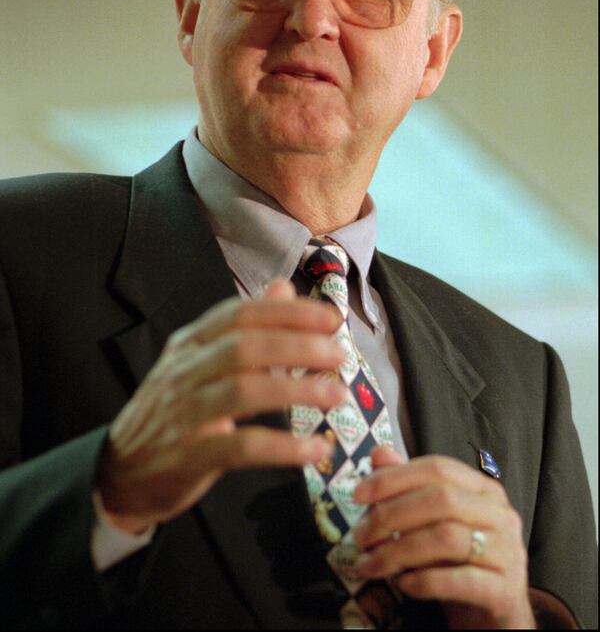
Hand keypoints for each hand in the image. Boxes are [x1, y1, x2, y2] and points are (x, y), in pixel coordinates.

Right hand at [96, 280, 346, 533]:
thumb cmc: (173, 410)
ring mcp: (184, 413)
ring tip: (337, 395)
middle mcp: (184, 371)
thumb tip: (283, 286)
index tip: (331, 317)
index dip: (288, 312)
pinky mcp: (189, 456)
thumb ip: (243, 325)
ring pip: (243, 390)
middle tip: (340, 355)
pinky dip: (284, 447)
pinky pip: (242, 447)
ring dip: (297, 389)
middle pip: (244, 346)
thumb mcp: (200, 361)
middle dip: (298, 345)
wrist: (120, 470)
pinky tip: (316, 449)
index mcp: (190, 343)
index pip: (240, 314)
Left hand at [352, 446, 535, 628]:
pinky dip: (426, 580)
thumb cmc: (457, 563)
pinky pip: (461, 580)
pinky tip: (403, 584)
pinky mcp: (506, 591)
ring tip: (369, 564)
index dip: (394, 477)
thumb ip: (407, 486)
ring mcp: (508, 552)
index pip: (437, 468)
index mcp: (483, 490)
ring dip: (398, 550)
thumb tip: (379, 453)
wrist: (491, 618)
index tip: (358, 494)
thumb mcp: (430, 523)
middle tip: (359, 536)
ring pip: (447, 538)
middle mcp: (501, 515)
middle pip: (441, 500)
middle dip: (391, 515)